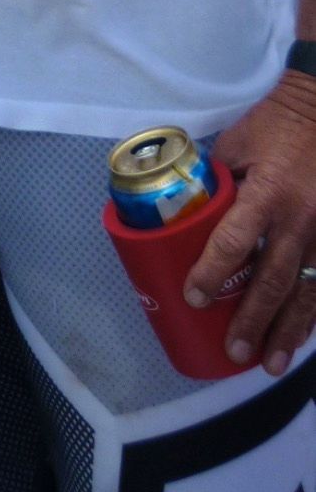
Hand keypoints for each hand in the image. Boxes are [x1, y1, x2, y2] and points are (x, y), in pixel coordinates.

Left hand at [184, 73, 315, 374]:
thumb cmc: (274, 126)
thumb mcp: (237, 146)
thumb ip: (218, 183)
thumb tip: (188, 215)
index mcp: (267, 193)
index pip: (235, 241)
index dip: (213, 272)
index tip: (194, 297)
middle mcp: (299, 220)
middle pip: (273, 280)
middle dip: (253, 320)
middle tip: (233, 351)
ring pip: (306, 293)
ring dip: (287, 332)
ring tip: (269, 365)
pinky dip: (310, 315)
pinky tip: (298, 340)